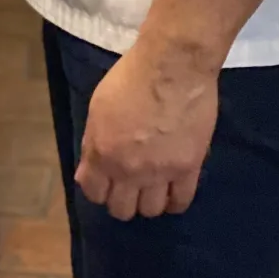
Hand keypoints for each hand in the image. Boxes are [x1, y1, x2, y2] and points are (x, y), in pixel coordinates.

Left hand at [76, 41, 217, 220]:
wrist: (172, 66)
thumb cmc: (130, 77)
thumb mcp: (98, 107)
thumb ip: (94, 142)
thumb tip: (89, 169)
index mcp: (103, 152)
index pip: (93, 192)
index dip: (97, 188)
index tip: (103, 180)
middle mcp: (129, 170)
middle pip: (122, 209)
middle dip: (120, 199)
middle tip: (127, 184)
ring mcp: (160, 173)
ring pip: (150, 211)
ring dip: (147, 201)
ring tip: (151, 186)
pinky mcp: (189, 169)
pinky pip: (180, 202)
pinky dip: (173, 201)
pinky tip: (171, 190)